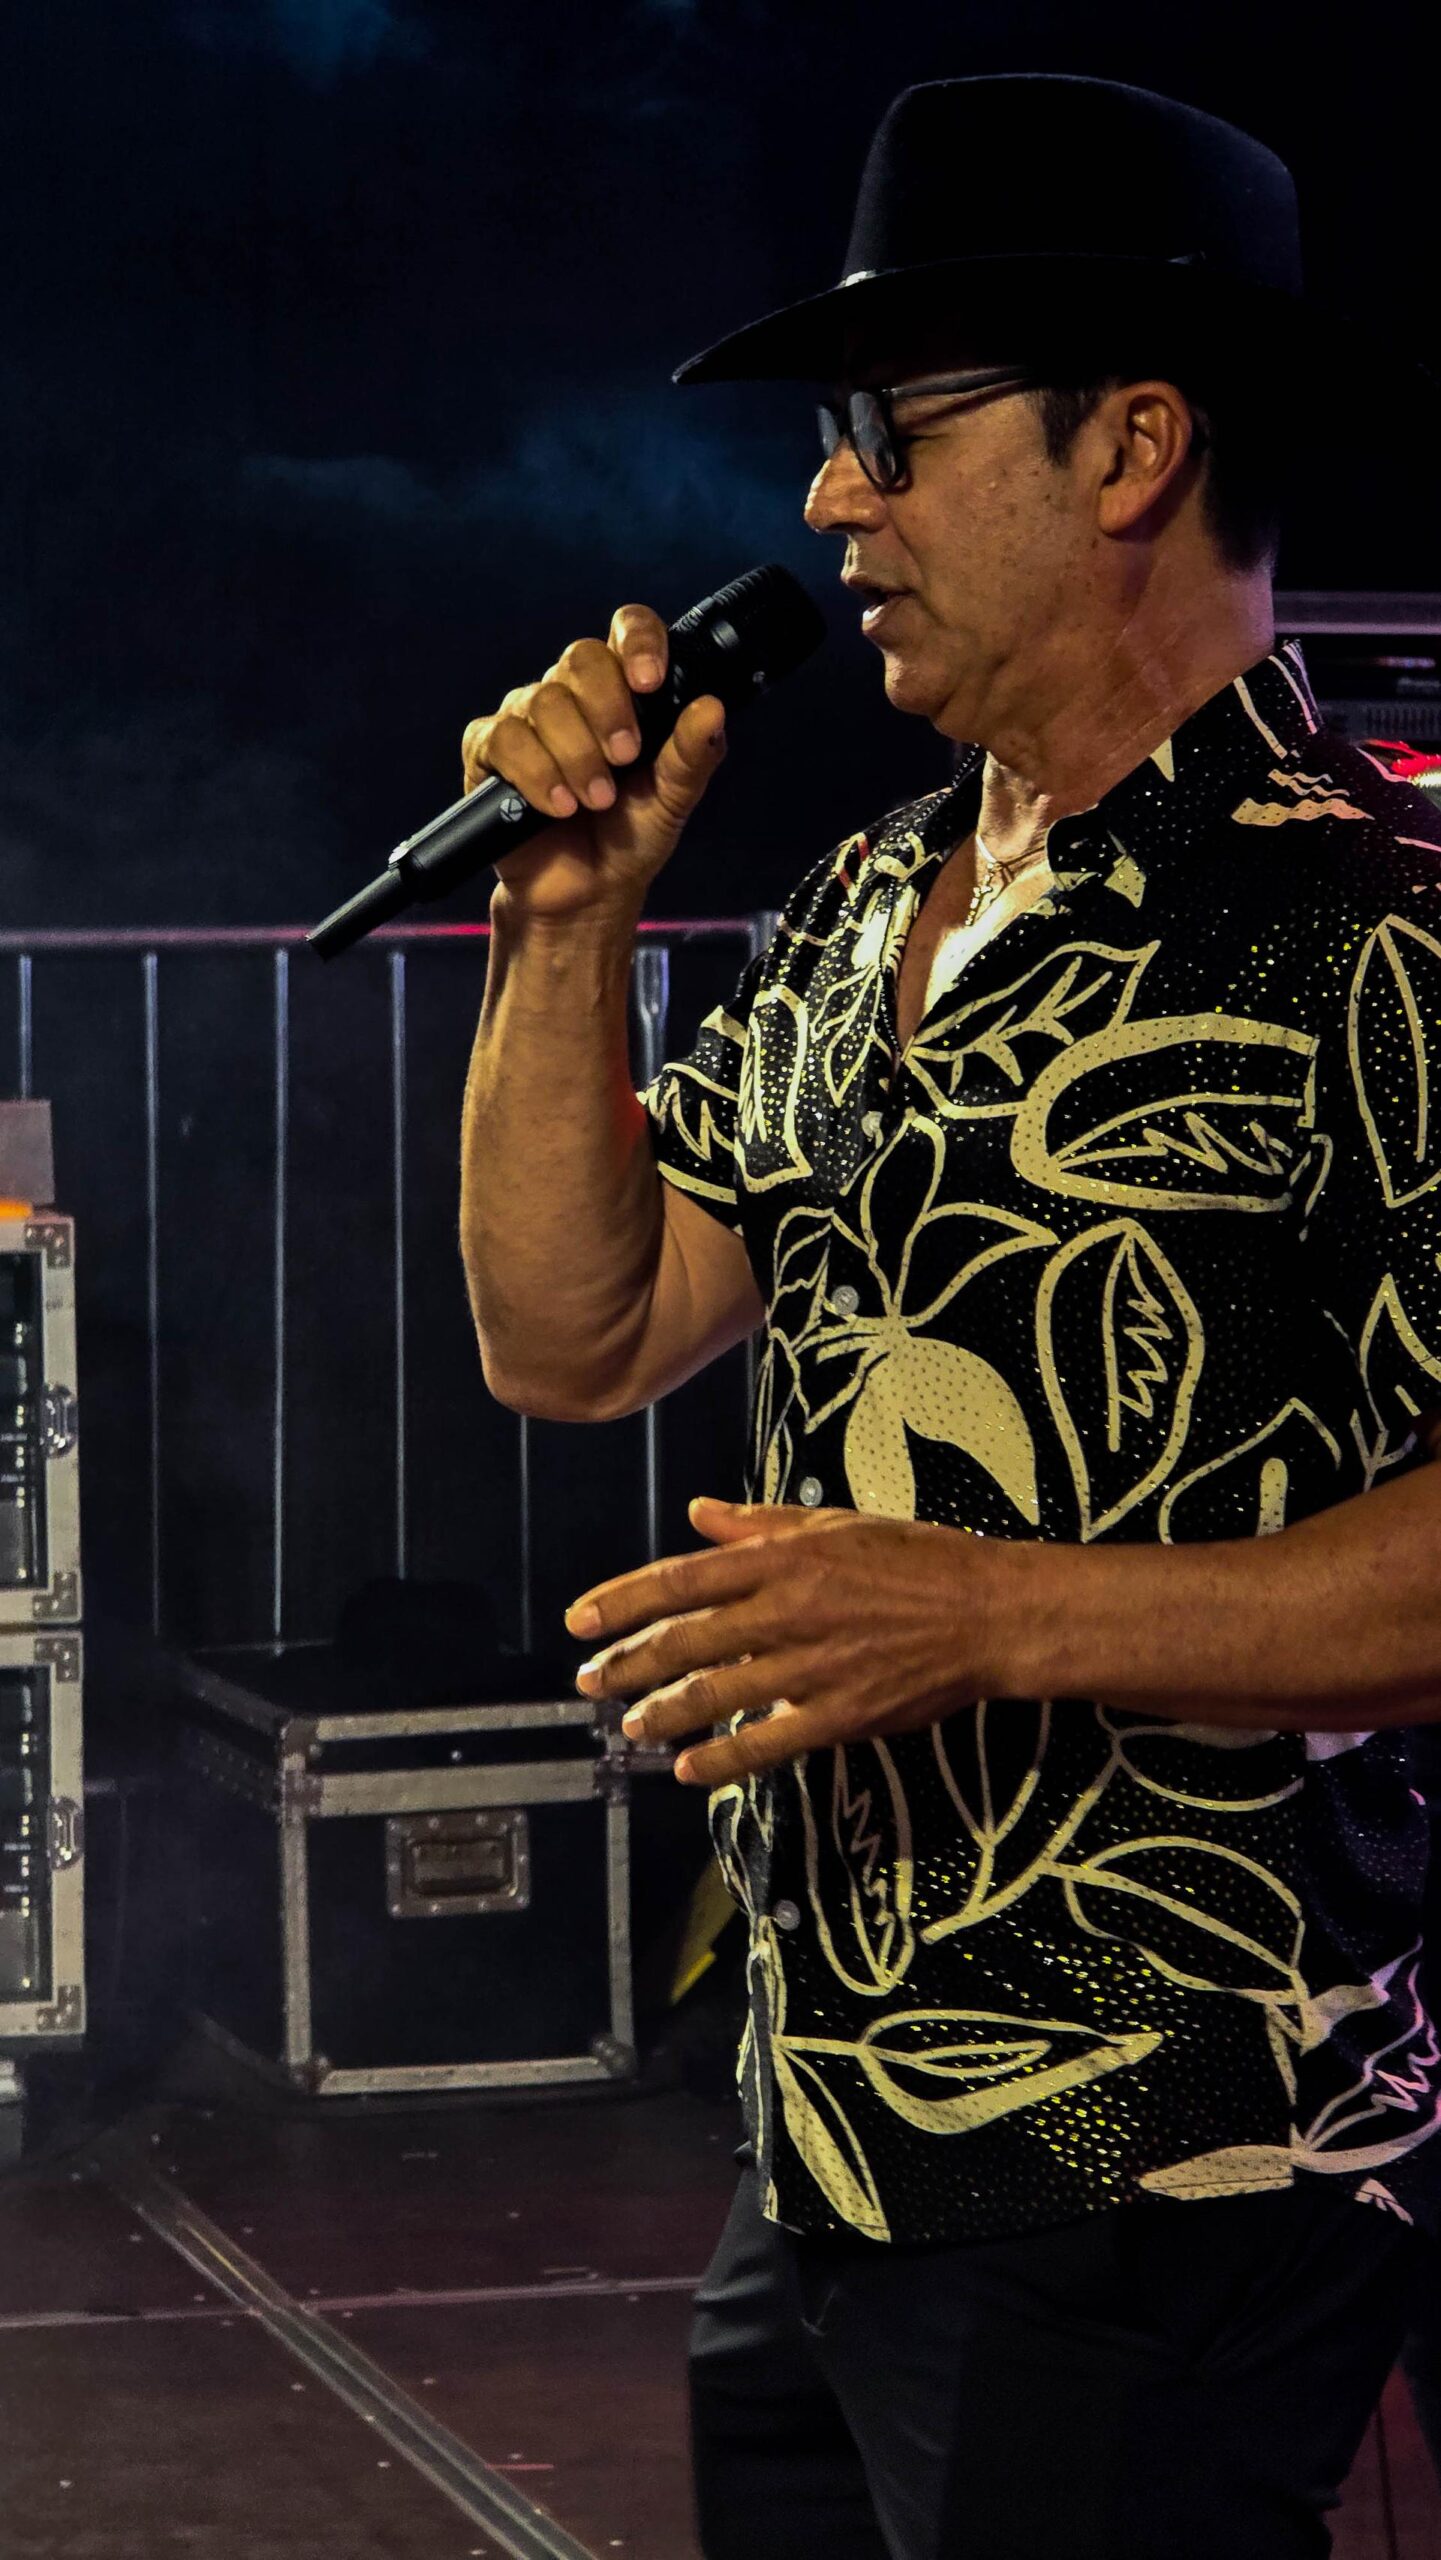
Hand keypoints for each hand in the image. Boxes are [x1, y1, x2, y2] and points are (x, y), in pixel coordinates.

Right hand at [461, 603, 725, 922]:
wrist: (586, 893)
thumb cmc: (629, 837)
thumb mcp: (672, 800)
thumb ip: (691, 754)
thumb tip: (712, 707)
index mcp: (621, 691)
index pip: (626, 630)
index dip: (637, 642)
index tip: (649, 681)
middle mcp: (571, 694)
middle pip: (581, 658)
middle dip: (608, 709)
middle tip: (625, 758)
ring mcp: (527, 719)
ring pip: (543, 701)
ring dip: (576, 754)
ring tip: (595, 801)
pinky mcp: (489, 751)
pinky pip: (503, 738)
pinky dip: (535, 772)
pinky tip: (558, 806)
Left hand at [566, 1496, 993, 1784]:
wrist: (987, 1611)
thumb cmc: (913, 1559)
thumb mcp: (834, 1524)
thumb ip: (758, 1524)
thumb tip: (698, 1513)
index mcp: (783, 1558)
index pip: (681, 1580)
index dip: (622, 1602)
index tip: (579, 1621)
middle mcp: (787, 1609)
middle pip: (686, 1639)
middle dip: (626, 1663)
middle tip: (587, 1682)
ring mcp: (812, 1665)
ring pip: (717, 1693)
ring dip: (663, 1712)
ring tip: (629, 1726)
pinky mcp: (840, 1713)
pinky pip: (768, 1742)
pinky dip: (723, 1760)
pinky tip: (687, 1771)